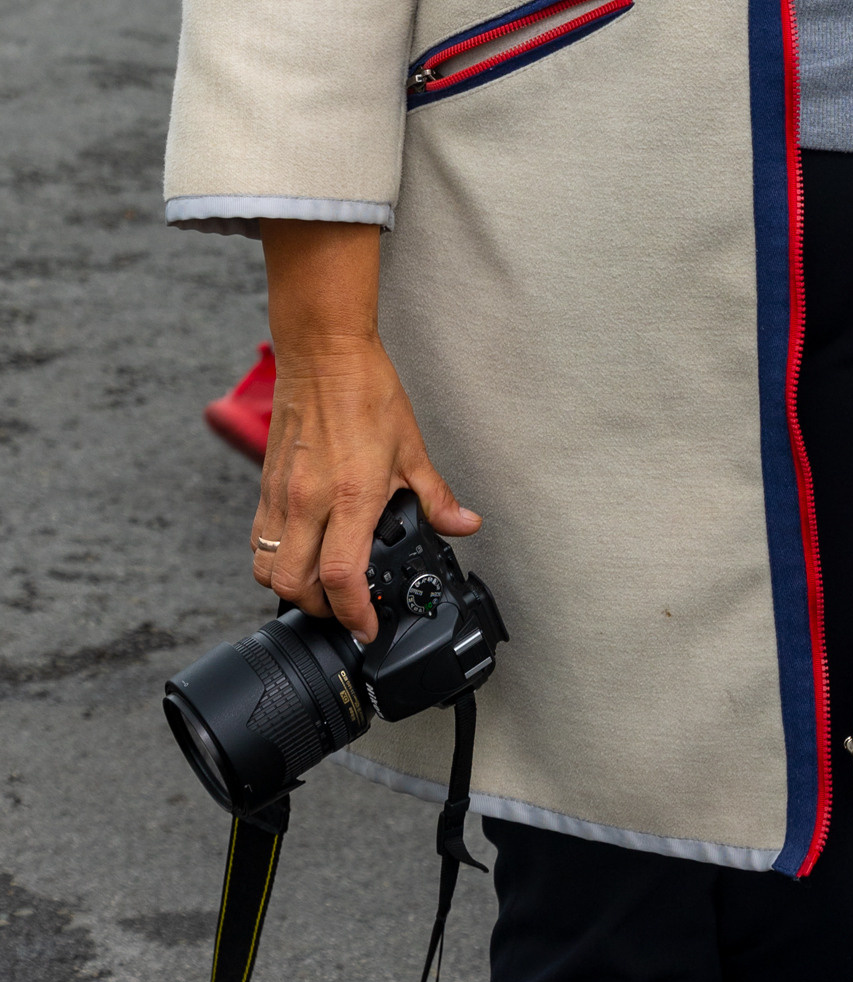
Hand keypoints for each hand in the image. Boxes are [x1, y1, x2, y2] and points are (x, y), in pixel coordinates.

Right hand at [253, 221, 478, 641]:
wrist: (323, 353)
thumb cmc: (368, 392)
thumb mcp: (412, 447)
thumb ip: (435, 496)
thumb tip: (463, 524)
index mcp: (351, 495)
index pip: (342, 578)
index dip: (355, 615)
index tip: (368, 628)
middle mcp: (308, 501)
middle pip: (294, 587)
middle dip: (320, 610)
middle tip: (346, 608)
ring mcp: (281, 495)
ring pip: (267, 569)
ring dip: (293, 589)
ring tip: (322, 585)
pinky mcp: (265, 486)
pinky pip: (259, 541)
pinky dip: (276, 559)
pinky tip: (303, 551)